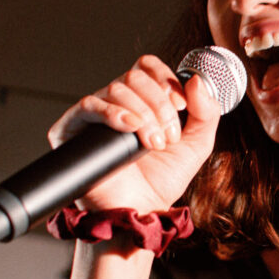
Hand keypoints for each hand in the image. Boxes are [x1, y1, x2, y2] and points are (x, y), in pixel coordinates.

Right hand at [48, 54, 225, 213]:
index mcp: (142, 100)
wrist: (140, 211)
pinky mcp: (73, 130)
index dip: (165, 79)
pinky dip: (113, 113)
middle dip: (158, 105)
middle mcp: (117, 103)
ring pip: (116, 89)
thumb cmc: (163, 180)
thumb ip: (206, 112)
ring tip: (152, 143)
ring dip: (143, 115)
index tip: (180, 105)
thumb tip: (197, 81)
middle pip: (134, 77)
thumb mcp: (197, 144)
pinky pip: (89, 105)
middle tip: (168, 136)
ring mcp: (94, 116)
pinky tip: (130, 128)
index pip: (147, 67)